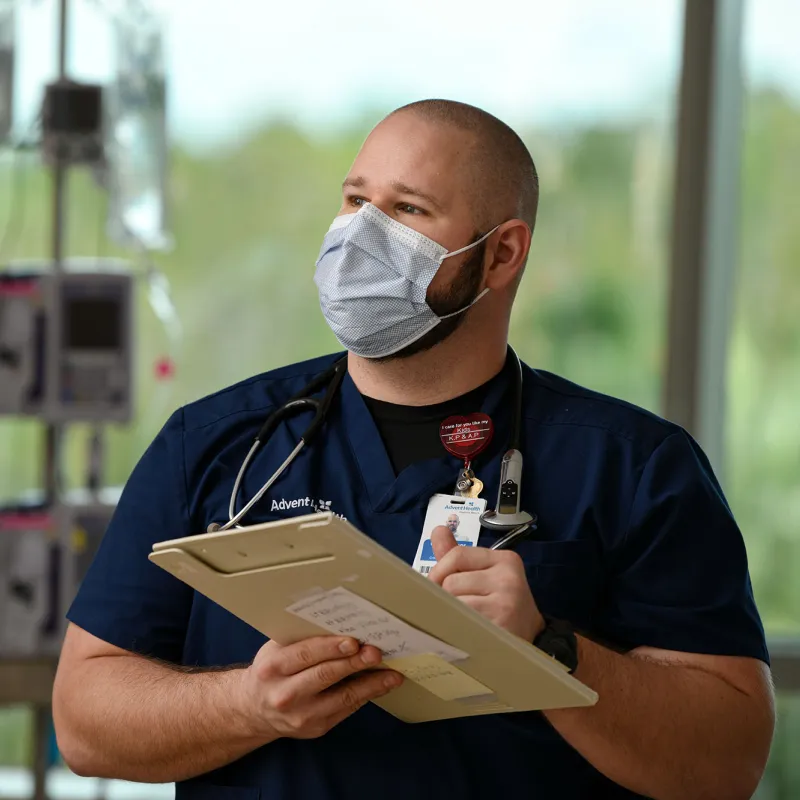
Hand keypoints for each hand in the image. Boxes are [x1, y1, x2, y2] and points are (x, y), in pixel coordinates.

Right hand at [238, 636, 402, 740]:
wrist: (254, 709)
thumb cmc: (272, 671)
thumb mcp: (276, 650)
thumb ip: (303, 640)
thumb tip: (343, 627)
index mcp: (273, 667)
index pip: (305, 654)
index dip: (331, 647)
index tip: (354, 641)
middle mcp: (285, 694)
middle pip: (325, 675)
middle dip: (355, 663)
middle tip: (377, 653)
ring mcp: (301, 715)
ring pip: (342, 697)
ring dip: (370, 684)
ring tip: (392, 675)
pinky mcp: (316, 729)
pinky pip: (346, 709)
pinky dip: (366, 696)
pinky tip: (380, 685)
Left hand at [427, 526, 544, 641]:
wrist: (525, 641)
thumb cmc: (499, 606)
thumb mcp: (482, 575)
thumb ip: (458, 555)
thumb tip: (438, 530)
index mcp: (505, 559)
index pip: (457, 555)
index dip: (439, 571)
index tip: (435, 586)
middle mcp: (508, 577)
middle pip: (451, 581)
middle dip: (447, 597)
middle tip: (459, 608)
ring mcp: (506, 601)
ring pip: (453, 601)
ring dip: (452, 614)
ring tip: (466, 620)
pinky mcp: (500, 625)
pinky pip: (460, 620)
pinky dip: (457, 626)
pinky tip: (468, 631)